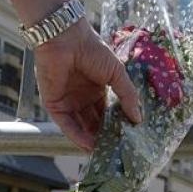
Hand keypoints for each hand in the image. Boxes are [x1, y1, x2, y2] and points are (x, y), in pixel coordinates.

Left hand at [0, 0, 141, 150]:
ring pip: (81, 127)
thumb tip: (139, 119)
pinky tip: (89, 145)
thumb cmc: (93, 50)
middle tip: (116, 151)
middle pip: (94, 123)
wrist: (67, 38)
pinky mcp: (54, 104)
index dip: (116, 126)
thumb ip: (127, 96)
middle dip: (104, 137)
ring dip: (91, 140)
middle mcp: (82, 98)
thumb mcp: (117, 74)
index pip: (107, 113)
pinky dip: (77, 135)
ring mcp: (68, 101)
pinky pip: (66, 124)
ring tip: (104, 153)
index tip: (128, 139)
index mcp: (97, 90)